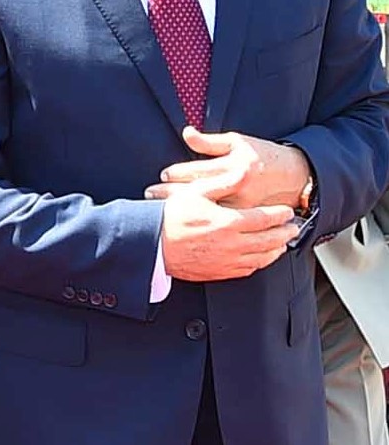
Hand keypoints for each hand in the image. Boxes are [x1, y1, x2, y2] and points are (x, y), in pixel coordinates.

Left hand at [145, 128, 310, 210]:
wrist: (294, 178)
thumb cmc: (262, 156)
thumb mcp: (238, 143)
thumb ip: (209, 142)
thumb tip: (186, 132)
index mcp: (234, 168)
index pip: (198, 171)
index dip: (177, 173)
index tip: (161, 175)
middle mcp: (237, 189)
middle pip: (196, 193)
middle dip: (170, 194)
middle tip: (149, 194)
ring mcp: (241, 208)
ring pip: (205, 211)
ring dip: (180, 210)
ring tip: (158, 211)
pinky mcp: (245, 221)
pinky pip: (219, 224)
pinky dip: (199, 223)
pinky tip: (182, 224)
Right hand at [159, 191, 298, 281]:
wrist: (150, 244)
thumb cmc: (169, 217)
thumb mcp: (196, 192)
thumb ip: (225, 182)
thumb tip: (244, 173)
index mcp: (229, 222)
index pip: (265, 218)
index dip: (280, 214)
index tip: (287, 211)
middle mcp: (232, 244)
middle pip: (270, 240)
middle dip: (285, 233)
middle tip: (293, 227)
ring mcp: (227, 260)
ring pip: (262, 257)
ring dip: (276, 250)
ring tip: (282, 244)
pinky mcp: (219, 272)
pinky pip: (248, 269)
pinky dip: (260, 263)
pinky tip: (261, 258)